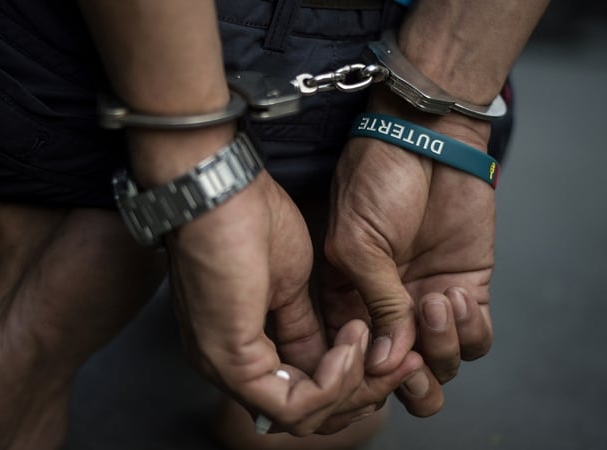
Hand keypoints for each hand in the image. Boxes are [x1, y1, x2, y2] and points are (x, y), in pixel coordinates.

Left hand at [167, 170, 378, 434]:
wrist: (219, 188)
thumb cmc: (248, 219)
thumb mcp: (291, 285)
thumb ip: (306, 330)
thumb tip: (329, 359)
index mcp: (240, 349)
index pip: (301, 397)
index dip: (352, 383)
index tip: (394, 353)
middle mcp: (228, 368)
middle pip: (306, 416)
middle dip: (361, 392)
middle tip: (397, 356)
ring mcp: (225, 368)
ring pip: (303, 418)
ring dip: (352, 384)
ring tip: (366, 337)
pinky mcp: (232, 361)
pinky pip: (295, 405)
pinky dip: (335, 381)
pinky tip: (351, 340)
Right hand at [322, 94, 495, 396]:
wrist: (426, 140)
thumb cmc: (375, 182)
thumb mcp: (358, 245)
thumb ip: (376, 304)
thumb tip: (387, 363)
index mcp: (347, 302)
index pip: (356, 360)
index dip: (367, 374)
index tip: (377, 363)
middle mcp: (387, 310)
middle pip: (401, 377)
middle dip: (409, 383)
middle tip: (412, 360)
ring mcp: (427, 302)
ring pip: (441, 365)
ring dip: (440, 346)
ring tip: (435, 300)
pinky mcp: (468, 290)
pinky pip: (477, 339)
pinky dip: (470, 329)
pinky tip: (455, 292)